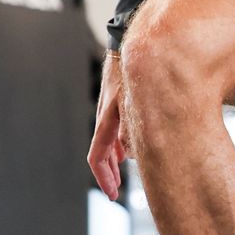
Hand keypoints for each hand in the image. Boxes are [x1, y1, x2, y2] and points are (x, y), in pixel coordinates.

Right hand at [88, 51, 129, 199]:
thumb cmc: (136, 69)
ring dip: (114, 158)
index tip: (112, 194)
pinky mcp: (116, 100)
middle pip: (102, 152)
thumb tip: (133, 153)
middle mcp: (105, 115)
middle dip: (109, 173)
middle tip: (116, 189)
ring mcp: (109, 108)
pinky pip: (113, 128)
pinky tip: (128, 147)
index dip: (104, 178)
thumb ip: (134, 128)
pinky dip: (119, 143)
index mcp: (106, 119)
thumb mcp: (137, 102)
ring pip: (108, 140)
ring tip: (121, 171)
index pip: (98, 156)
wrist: (131, 40)